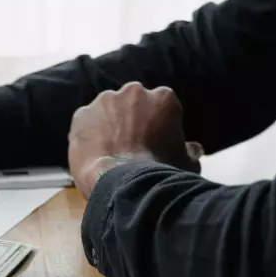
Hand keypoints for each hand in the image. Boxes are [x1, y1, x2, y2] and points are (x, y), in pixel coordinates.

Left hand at [68, 82, 201, 195]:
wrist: (125, 185)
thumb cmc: (162, 174)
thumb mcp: (187, 164)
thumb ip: (190, 151)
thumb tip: (193, 148)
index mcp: (164, 98)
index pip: (161, 106)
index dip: (157, 124)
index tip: (154, 141)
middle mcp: (134, 91)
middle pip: (132, 103)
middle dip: (132, 119)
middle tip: (131, 145)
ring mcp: (104, 101)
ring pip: (107, 110)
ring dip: (109, 124)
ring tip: (110, 151)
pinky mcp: (81, 114)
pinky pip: (85, 123)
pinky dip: (88, 135)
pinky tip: (94, 154)